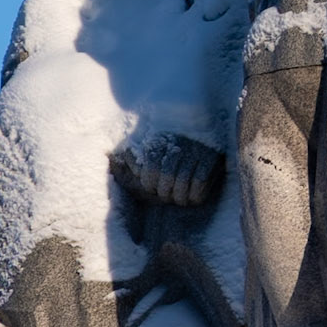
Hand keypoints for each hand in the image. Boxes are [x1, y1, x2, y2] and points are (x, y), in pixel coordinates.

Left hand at [110, 132, 225, 208]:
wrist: (204, 128)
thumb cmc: (171, 146)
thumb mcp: (148, 146)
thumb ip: (132, 154)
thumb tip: (112, 157)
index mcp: (162, 138)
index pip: (151, 167)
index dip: (149, 183)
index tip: (152, 187)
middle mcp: (179, 142)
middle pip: (167, 176)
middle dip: (165, 192)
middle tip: (167, 195)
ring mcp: (197, 149)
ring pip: (183, 181)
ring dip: (180, 197)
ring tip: (179, 198)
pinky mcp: (213, 157)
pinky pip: (201, 182)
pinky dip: (195, 195)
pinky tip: (193, 197)